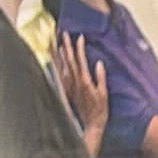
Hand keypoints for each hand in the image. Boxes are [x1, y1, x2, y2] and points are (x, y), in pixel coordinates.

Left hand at [52, 31, 107, 156]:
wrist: (90, 125)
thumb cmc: (100, 111)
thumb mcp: (104, 94)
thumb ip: (101, 78)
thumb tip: (99, 63)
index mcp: (84, 81)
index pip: (80, 60)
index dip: (79, 48)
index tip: (79, 36)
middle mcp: (74, 81)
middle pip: (68, 59)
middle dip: (66, 45)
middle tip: (63, 32)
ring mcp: (68, 85)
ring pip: (61, 64)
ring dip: (58, 52)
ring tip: (55, 40)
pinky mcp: (65, 89)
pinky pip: (58, 73)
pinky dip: (55, 63)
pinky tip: (52, 57)